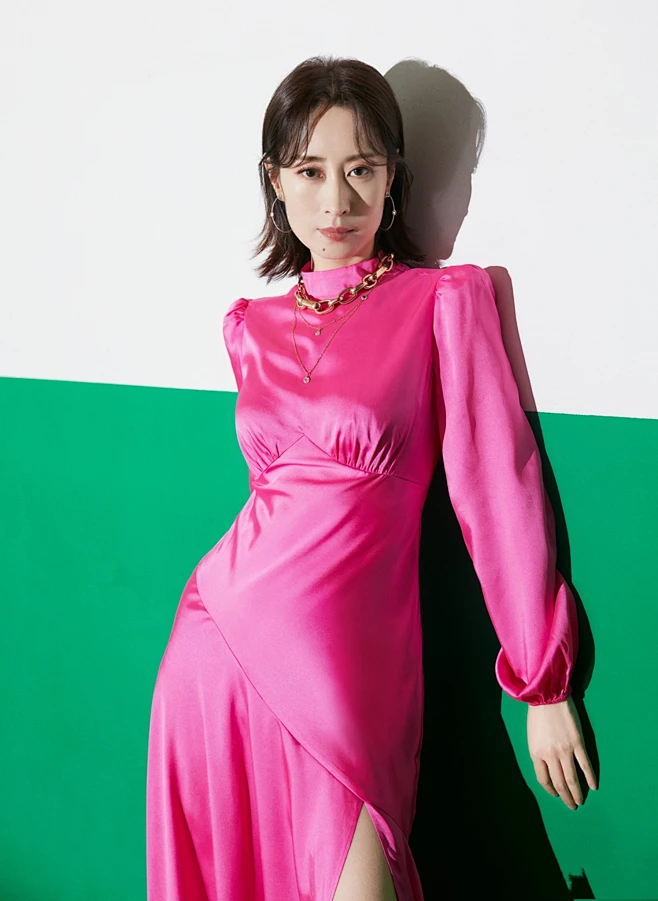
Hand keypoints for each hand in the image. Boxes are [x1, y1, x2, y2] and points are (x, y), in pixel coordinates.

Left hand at [527, 695, 597, 809]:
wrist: (548, 696)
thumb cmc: (538, 715)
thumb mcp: (532, 737)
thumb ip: (539, 754)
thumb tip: (548, 770)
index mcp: (536, 753)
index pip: (544, 780)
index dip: (551, 790)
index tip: (556, 795)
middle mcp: (550, 755)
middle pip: (559, 782)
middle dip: (566, 797)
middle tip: (572, 806)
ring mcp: (565, 750)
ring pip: (572, 778)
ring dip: (577, 792)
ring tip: (580, 801)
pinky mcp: (578, 743)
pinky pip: (585, 765)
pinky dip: (590, 777)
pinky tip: (593, 786)